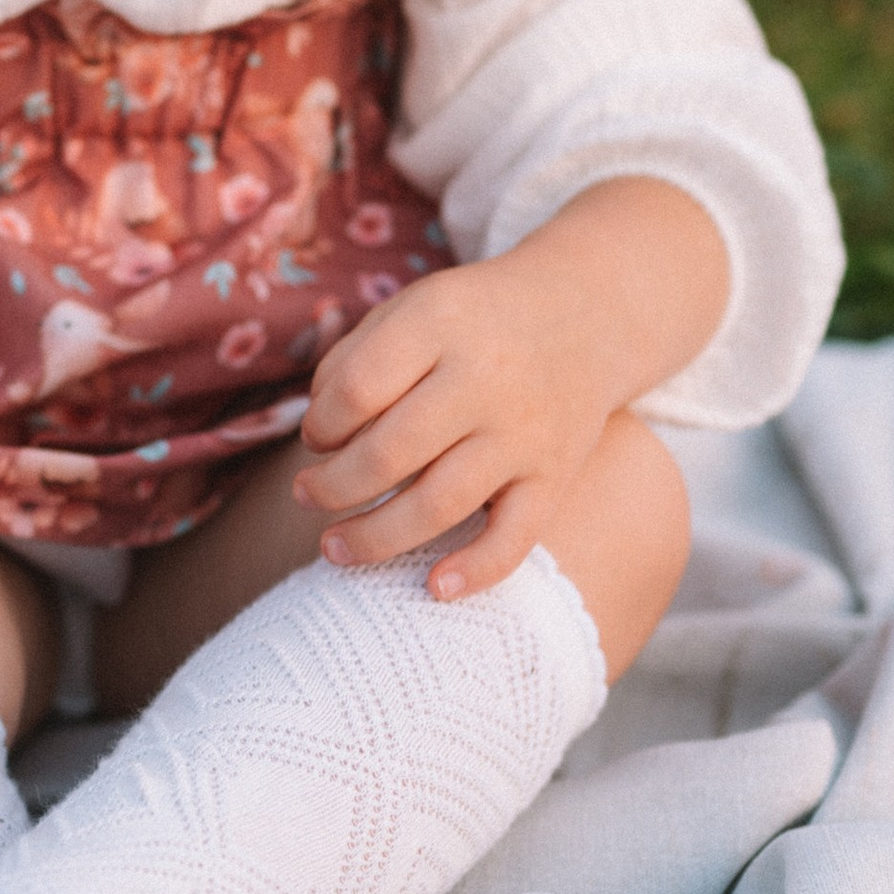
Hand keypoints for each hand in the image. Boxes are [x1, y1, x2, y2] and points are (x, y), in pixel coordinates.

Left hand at [292, 177, 728, 596]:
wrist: (586, 315)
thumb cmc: (472, 320)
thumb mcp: (412, 306)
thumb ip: (354, 358)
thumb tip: (318, 437)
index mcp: (439, 324)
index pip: (359, 388)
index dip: (321, 424)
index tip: (316, 437)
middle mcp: (485, 379)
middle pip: (389, 453)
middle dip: (332, 486)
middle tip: (306, 495)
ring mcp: (523, 432)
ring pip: (438, 504)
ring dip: (374, 537)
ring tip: (334, 548)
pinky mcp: (554, 476)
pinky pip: (514, 537)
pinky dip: (474, 570)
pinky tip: (432, 587)